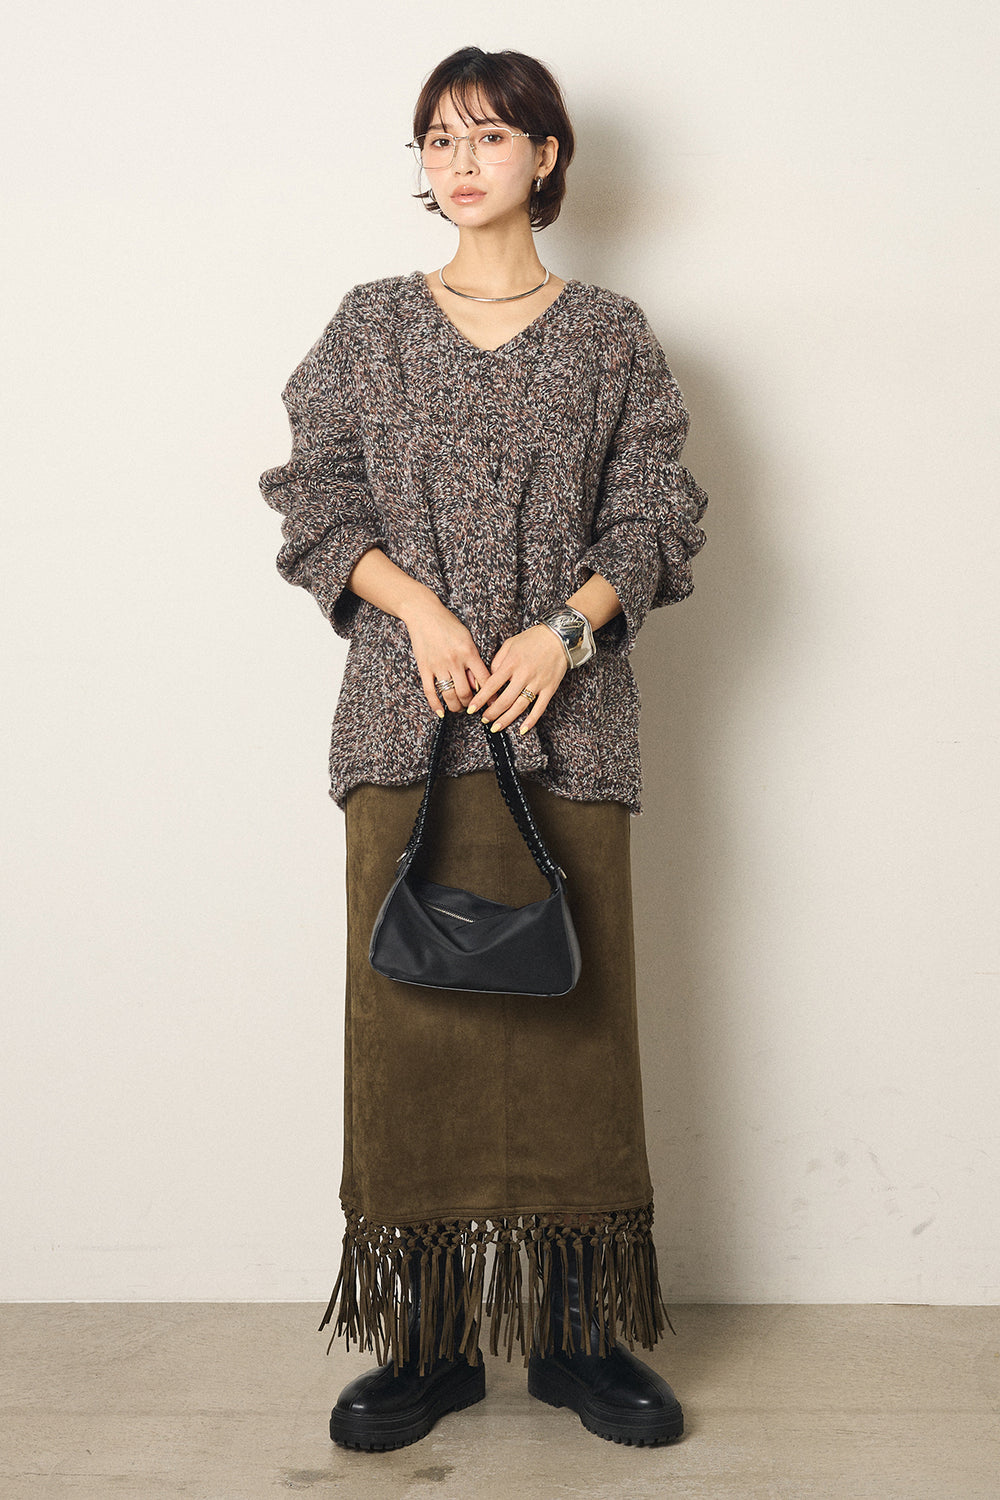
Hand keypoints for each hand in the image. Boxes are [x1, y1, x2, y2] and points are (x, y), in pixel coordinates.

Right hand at [403, 597, 491, 716]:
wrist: (424, 613)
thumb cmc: (448, 624)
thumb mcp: (467, 638)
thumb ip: (474, 660)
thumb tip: (479, 684)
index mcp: (469, 652)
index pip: (484, 680)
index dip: (490, 696)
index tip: (493, 704)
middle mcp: (454, 660)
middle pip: (466, 692)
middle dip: (471, 704)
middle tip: (473, 707)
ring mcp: (438, 665)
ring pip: (449, 695)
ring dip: (456, 706)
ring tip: (459, 708)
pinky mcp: (424, 668)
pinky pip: (430, 692)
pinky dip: (436, 705)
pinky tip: (441, 712)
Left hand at [467, 624, 568, 735]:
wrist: (560, 637)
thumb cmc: (533, 639)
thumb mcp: (510, 644)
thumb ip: (497, 660)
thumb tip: (489, 677)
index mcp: (512, 663)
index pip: (492, 685)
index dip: (480, 699)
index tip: (472, 708)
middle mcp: (524, 674)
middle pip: (504, 700)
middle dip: (491, 713)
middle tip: (484, 719)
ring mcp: (538, 683)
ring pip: (520, 707)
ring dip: (506, 719)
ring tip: (496, 727)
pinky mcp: (550, 688)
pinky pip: (539, 708)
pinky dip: (531, 721)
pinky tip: (522, 730)